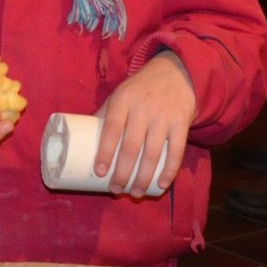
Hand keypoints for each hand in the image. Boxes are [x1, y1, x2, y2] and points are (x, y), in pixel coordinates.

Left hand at [92, 52, 196, 196]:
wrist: (176, 73)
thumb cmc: (140, 89)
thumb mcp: (120, 94)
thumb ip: (106, 114)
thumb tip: (85, 139)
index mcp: (122, 101)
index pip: (111, 129)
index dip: (104, 152)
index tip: (99, 172)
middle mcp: (142, 109)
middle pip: (131, 147)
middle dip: (123, 172)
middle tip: (116, 189)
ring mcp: (163, 117)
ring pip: (153, 153)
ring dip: (144, 177)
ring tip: (136, 193)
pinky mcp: (181, 123)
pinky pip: (176, 151)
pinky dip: (169, 171)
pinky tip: (161, 185)